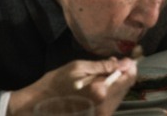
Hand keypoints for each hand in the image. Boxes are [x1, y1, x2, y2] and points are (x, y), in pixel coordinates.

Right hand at [9, 57, 136, 115]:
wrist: (38, 106)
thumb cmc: (55, 83)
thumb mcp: (78, 68)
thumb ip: (104, 66)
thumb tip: (123, 63)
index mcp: (100, 93)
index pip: (127, 79)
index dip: (129, 67)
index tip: (127, 59)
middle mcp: (104, 108)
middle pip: (125, 89)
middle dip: (123, 75)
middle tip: (116, 63)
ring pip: (119, 97)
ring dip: (116, 85)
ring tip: (106, 74)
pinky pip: (110, 104)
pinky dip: (109, 94)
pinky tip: (100, 86)